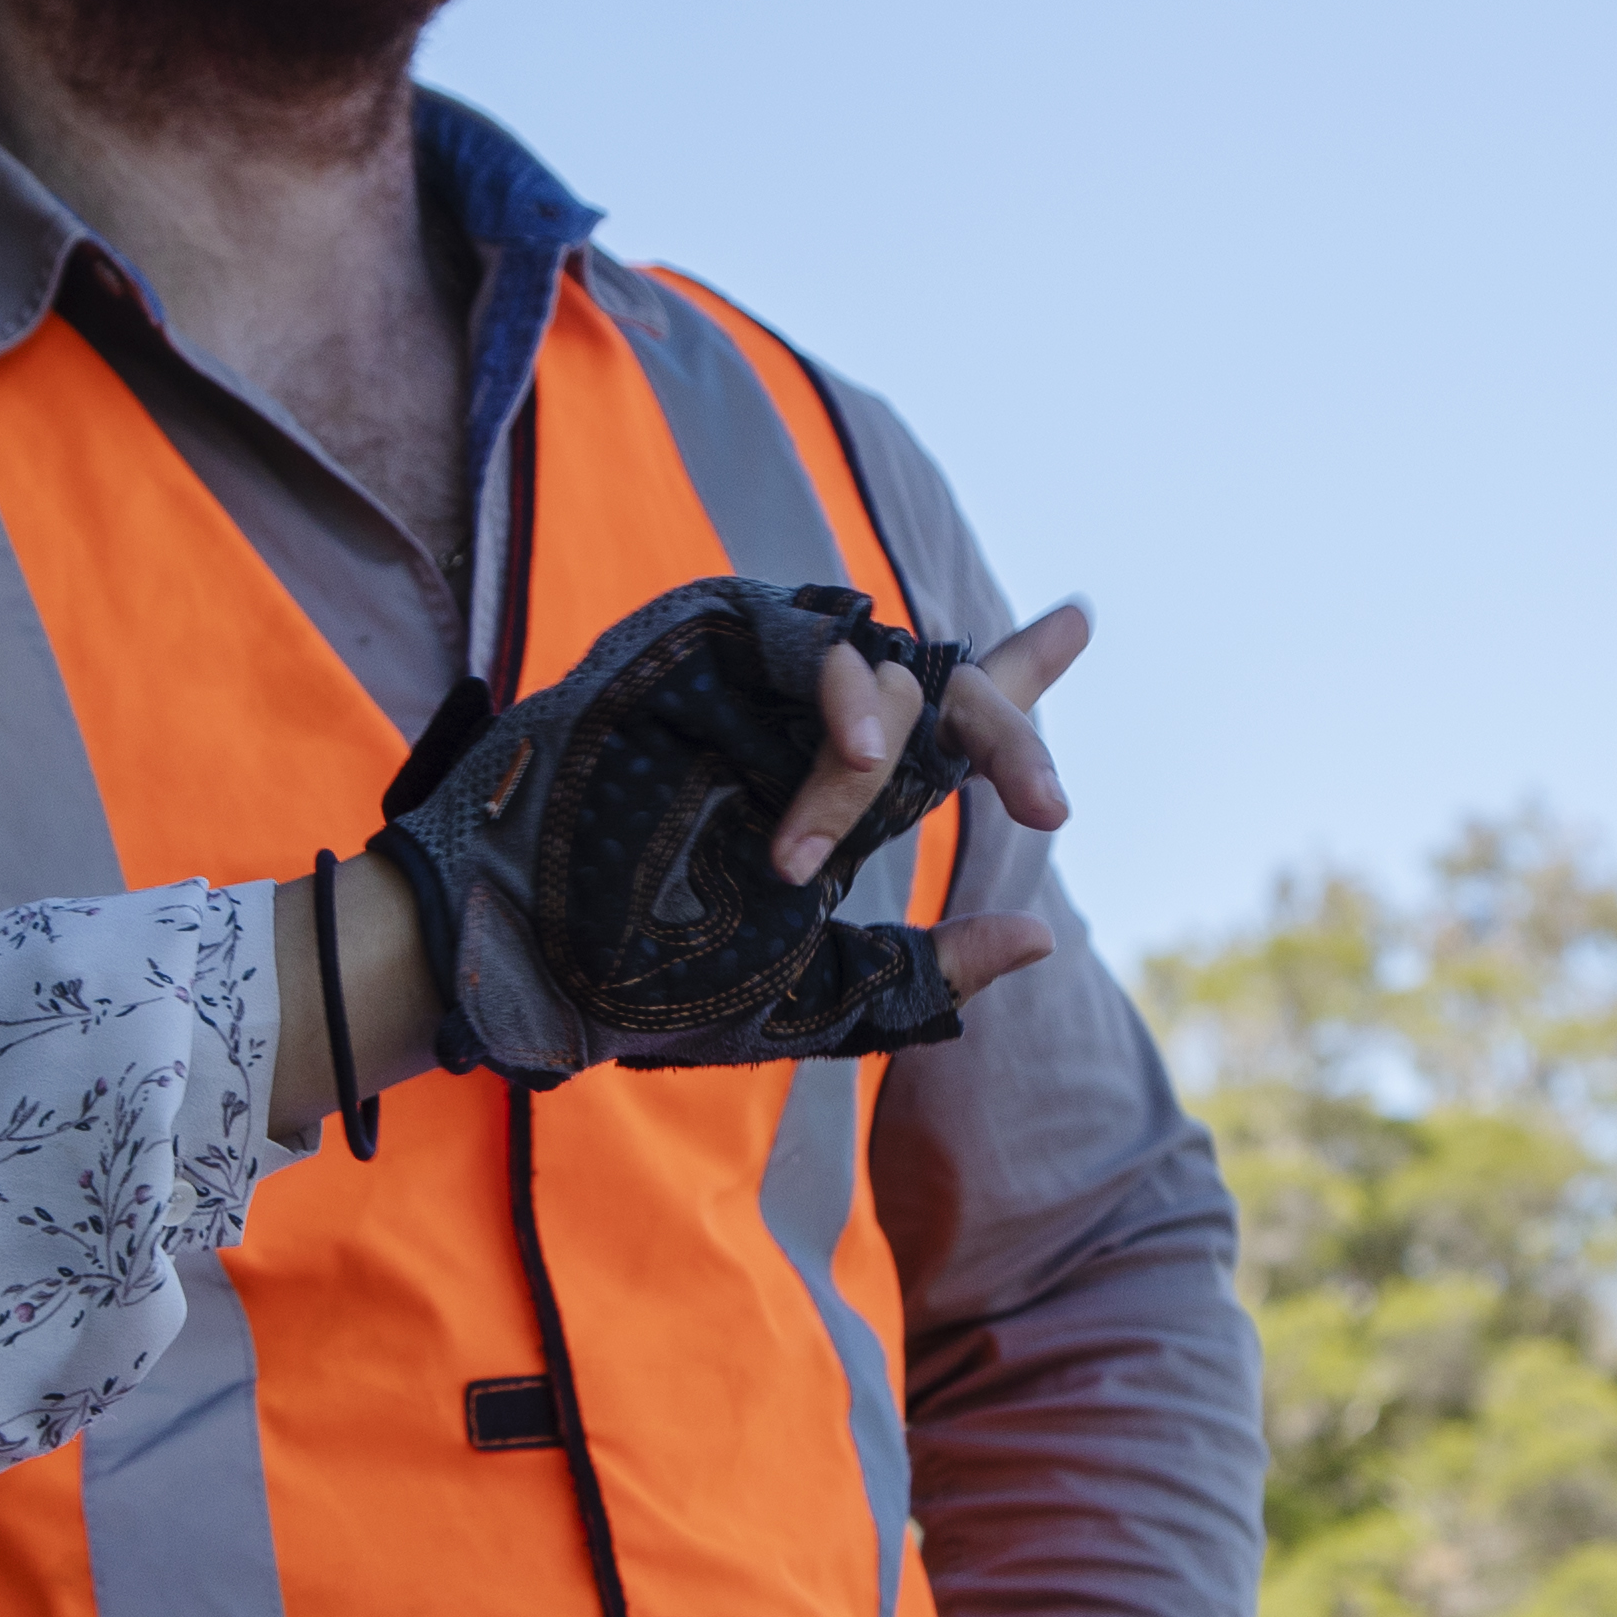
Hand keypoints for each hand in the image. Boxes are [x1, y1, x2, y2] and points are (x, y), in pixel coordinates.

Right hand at [364, 581, 1084, 1082]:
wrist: (536, 958)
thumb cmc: (650, 985)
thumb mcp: (817, 995)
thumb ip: (926, 975)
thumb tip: (1042, 938)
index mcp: (833, 797)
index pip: (943, 726)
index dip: (1017, 678)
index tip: (1079, 621)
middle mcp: (801, 729)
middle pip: (935, 680)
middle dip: (1009, 725)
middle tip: (1044, 805)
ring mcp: (750, 684)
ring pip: (878, 662)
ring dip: (888, 746)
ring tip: (824, 831)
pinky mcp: (696, 644)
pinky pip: (804, 637)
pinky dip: (845, 692)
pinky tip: (857, 749)